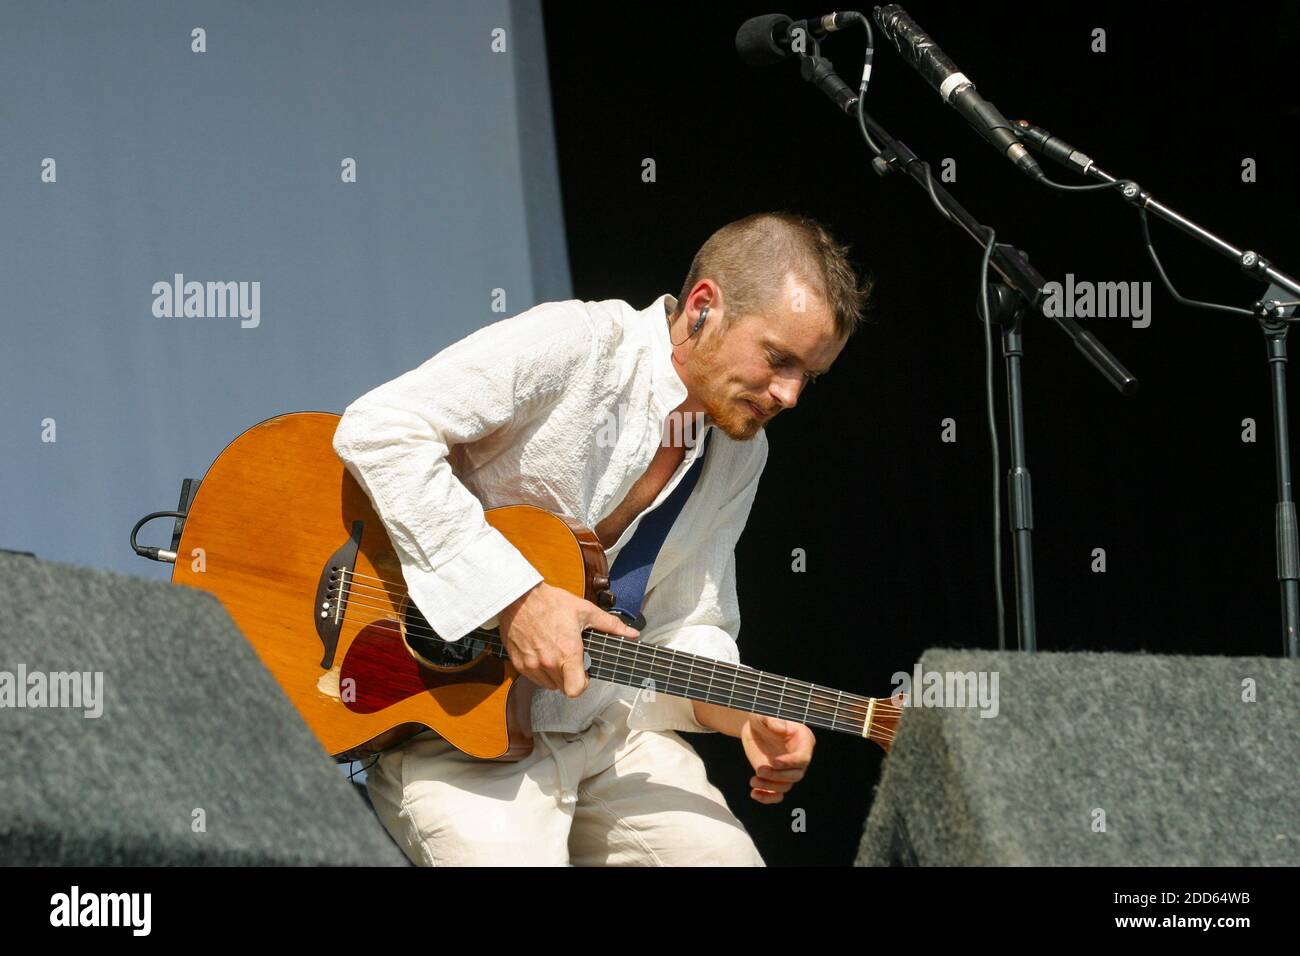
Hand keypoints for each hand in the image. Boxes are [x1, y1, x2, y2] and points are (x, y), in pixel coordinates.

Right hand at [496, 582, 639, 697]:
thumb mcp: (585, 610)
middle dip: (570, 675)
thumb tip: (632, 634)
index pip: (576, 690)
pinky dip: (540, 670)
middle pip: (563, 686)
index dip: (582, 684)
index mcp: (568, 651)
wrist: (519, 598)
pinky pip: (534, 678)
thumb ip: (611, 625)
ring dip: (555, 674)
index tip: (583, 673)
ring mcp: (532, 664)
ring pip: (549, 684)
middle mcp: (549, 662)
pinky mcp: (519, 663)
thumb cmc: (550, 602)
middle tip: (569, 656)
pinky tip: (542, 652)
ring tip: (555, 653)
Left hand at [739, 714, 814, 804]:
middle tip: (759, 769)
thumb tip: (781, 728)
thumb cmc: (764, 716)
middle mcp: (798, 759)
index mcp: (803, 741)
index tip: (774, 762)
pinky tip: (754, 794)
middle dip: (778, 776)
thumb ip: (773, 720)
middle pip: (795, 775)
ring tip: (753, 780)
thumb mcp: (765, 714)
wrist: (755, 727)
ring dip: (770, 787)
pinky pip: (776, 794)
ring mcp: (787, 770)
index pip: (803, 758)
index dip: (790, 763)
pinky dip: (767, 797)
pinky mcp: (776, 778)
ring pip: (785, 786)